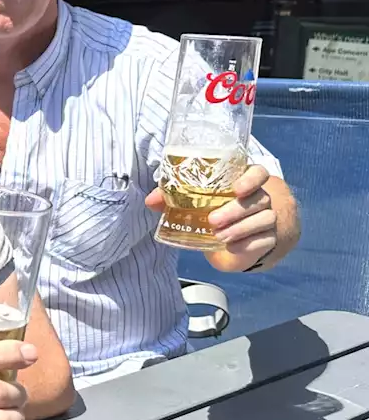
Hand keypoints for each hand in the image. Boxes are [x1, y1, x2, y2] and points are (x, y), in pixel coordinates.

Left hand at [145, 165, 276, 271]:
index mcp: (243, 182)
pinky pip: (265, 240)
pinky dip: (249, 244)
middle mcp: (260, 197)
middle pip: (259, 198)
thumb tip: (150, 200)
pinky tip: (232, 247)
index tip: (236, 189)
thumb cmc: (212, 211)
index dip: (251, 179)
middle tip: (213, 220)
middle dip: (235, 210)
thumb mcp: (193, 204)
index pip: (259, 173)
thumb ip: (172, 198)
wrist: (231, 238)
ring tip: (219, 236)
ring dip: (241, 228)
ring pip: (265, 219)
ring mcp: (268, 218)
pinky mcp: (269, 238)